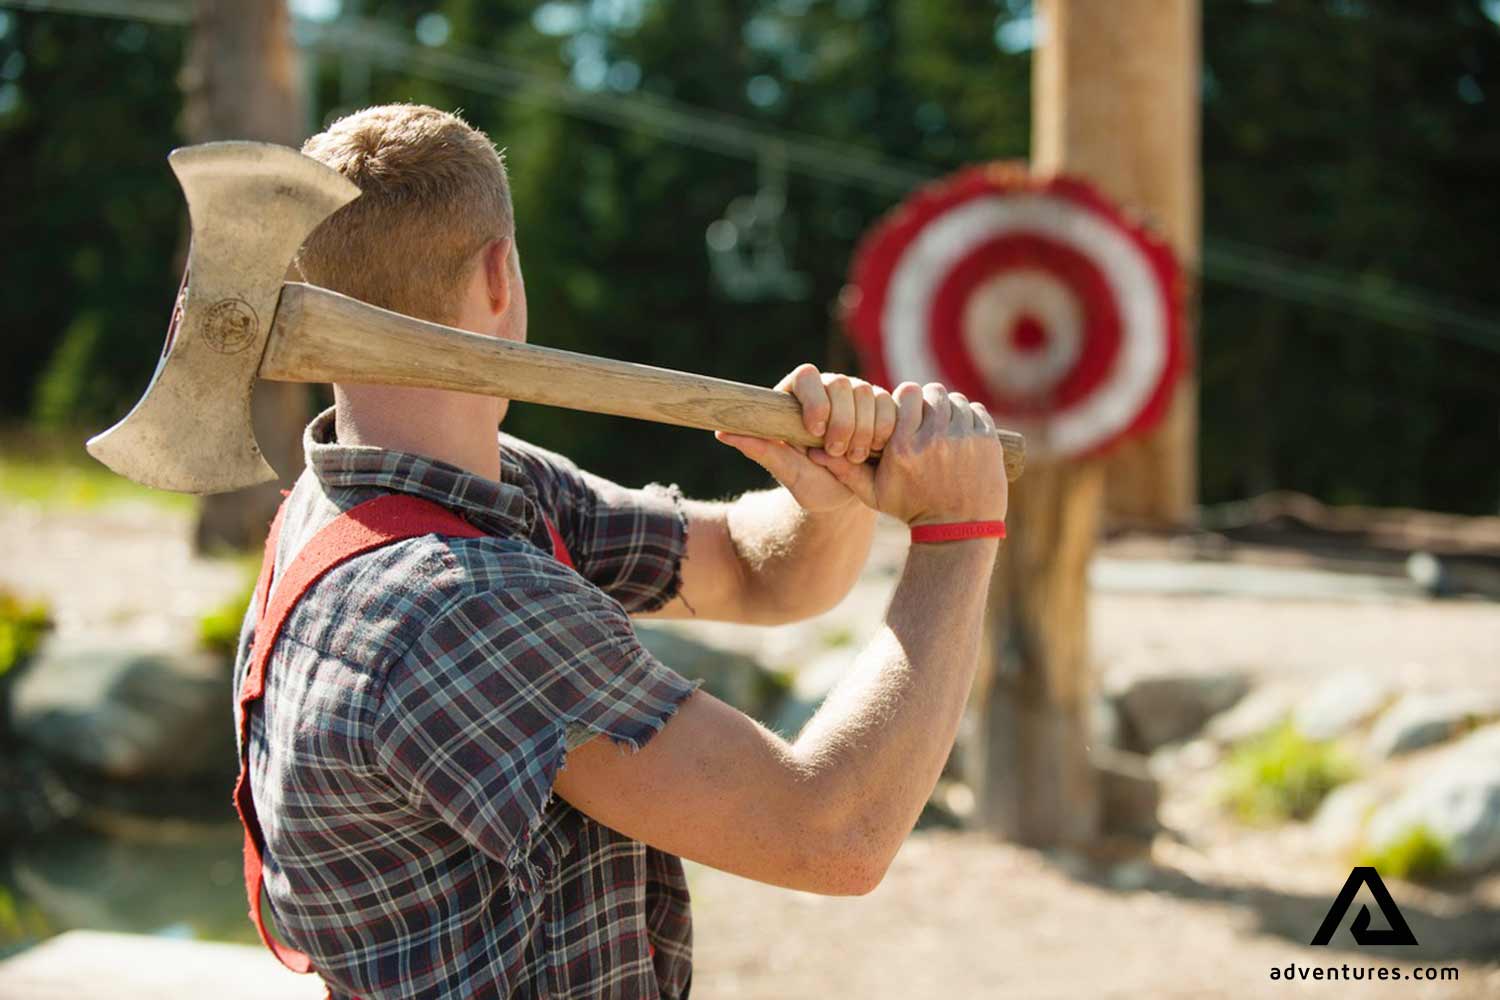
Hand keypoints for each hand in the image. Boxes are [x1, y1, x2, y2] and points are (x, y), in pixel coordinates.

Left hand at [715, 363, 896, 513]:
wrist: (843, 494)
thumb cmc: (810, 482)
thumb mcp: (786, 471)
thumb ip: (761, 450)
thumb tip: (721, 433)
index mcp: (798, 396)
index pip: (806, 376)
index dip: (814, 399)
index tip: (815, 430)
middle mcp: (828, 389)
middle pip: (841, 383)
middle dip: (843, 421)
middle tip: (837, 452)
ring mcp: (857, 395)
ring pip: (867, 392)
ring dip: (864, 428)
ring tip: (854, 457)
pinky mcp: (881, 405)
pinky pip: (890, 405)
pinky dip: (884, 429)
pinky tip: (875, 450)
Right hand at [806, 382, 1006, 525]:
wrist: (957, 530)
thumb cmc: (911, 511)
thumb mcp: (874, 494)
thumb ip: (844, 470)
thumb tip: (811, 451)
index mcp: (904, 447)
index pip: (907, 393)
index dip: (907, 399)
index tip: (907, 411)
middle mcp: (934, 439)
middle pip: (933, 393)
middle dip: (928, 402)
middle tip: (926, 416)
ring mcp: (964, 440)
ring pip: (956, 400)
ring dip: (948, 409)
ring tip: (943, 424)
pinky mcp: (987, 442)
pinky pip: (977, 411)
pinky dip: (969, 417)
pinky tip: (961, 431)